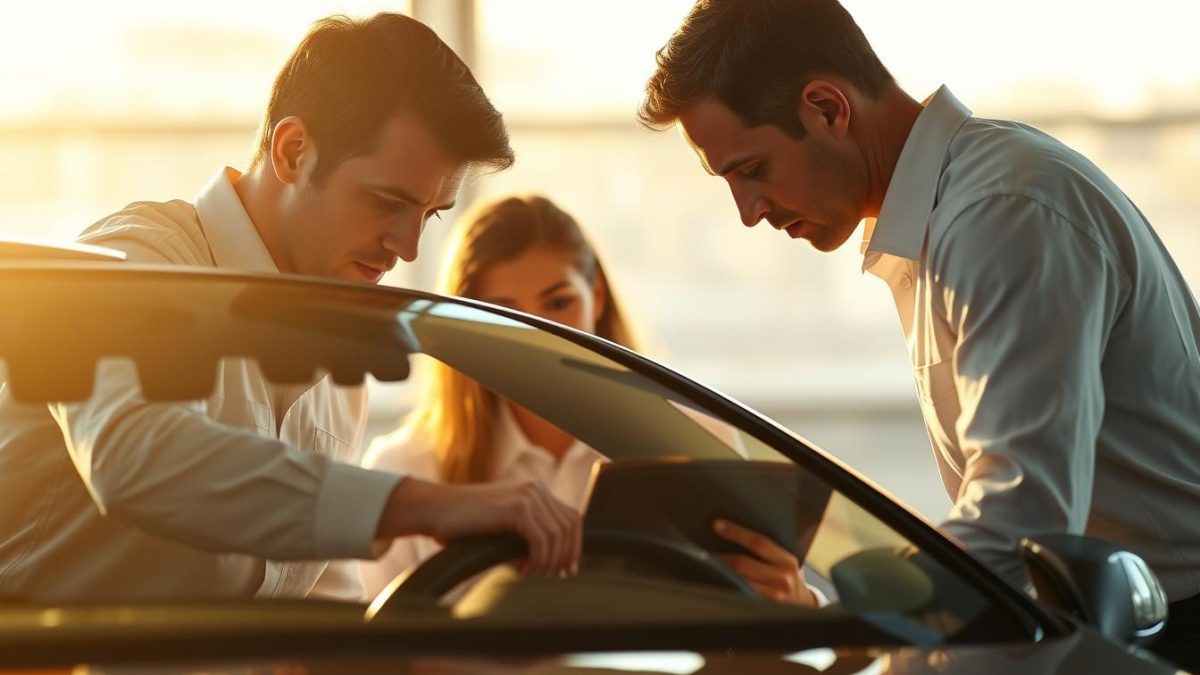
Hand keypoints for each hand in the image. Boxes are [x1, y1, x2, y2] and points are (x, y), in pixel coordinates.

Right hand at [377, 477, 580, 575]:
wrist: (434, 511)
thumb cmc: (463, 525)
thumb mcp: (503, 526)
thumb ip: (528, 533)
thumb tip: (554, 560)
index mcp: (535, 490)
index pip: (571, 518)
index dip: (573, 546)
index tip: (564, 570)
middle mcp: (535, 488)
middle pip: (570, 526)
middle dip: (565, 556)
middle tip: (551, 577)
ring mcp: (527, 495)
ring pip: (558, 535)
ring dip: (549, 561)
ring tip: (530, 574)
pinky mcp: (516, 507)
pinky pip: (542, 539)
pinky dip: (538, 559)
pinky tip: (522, 568)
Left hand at [712, 518, 817, 605]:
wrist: (804, 608)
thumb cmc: (789, 578)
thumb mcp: (785, 562)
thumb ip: (768, 551)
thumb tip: (734, 533)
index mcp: (787, 562)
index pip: (759, 542)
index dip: (736, 532)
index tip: (717, 525)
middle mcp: (782, 580)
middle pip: (742, 564)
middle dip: (719, 556)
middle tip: (701, 548)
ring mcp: (772, 598)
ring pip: (736, 581)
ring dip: (718, 572)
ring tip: (704, 564)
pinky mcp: (762, 609)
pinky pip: (737, 595)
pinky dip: (724, 587)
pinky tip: (714, 581)